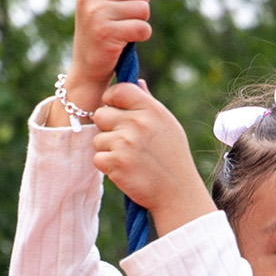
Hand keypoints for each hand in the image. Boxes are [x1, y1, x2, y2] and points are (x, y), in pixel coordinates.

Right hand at [50, 0, 152, 119]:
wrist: (88, 68)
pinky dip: (142, 35)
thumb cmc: (103, 33)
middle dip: (142, 0)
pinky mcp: (106, 33)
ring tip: (128, 29)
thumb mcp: (110, 5)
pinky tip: (130, 40)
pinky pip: (142, 27)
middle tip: (132, 15)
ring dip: (142, 20)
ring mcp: (96, 14)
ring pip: (142, 8)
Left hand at [93, 81, 214, 235]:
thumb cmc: (173, 158)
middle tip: (123, 142)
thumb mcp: (168, 125)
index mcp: (151, 110)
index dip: (111, 100)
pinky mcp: (116, 164)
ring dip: (108, 150)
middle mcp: (138, 123)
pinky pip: (97, 158)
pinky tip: (125, 170)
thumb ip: (148, 103)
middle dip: (107, 128)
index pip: (118, 91)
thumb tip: (137, 82)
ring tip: (129, 159)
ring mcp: (125, 143)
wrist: (177, 193)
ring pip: (98, 139)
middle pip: (101, 114)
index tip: (115, 111)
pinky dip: (107, 166)